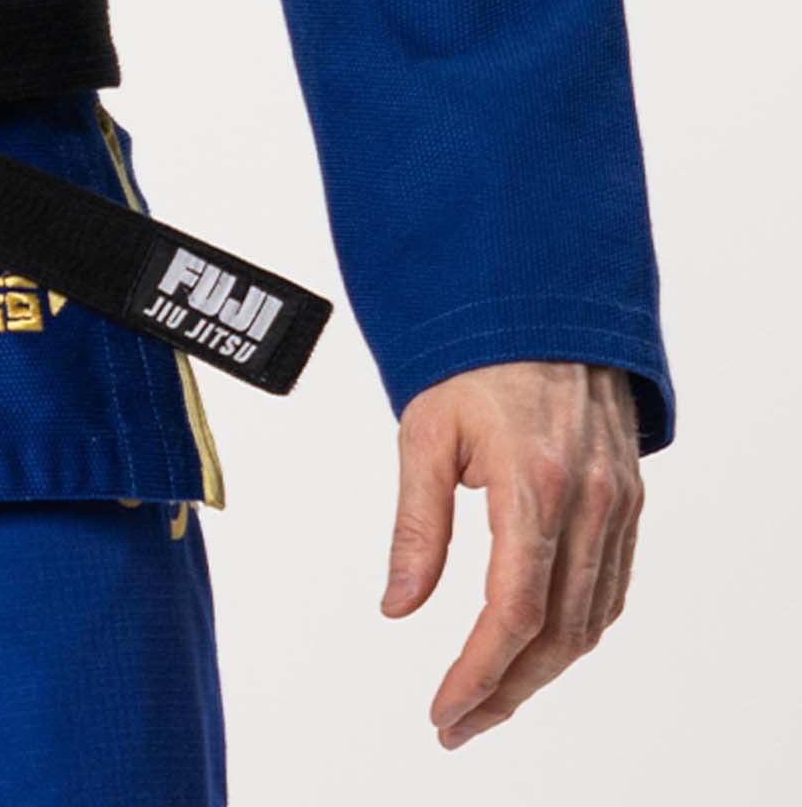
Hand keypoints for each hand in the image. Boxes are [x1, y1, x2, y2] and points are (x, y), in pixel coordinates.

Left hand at [381, 361, 642, 749]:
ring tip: (487, 701)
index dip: (479, 672)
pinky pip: (610, 590)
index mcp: (535, 484)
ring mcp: (621, 506)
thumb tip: (398, 607)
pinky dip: (575, 633)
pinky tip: (537, 652)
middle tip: (457, 724)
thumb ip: (417, 526)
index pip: (513, 611)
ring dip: (542, 673)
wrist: (539, 305)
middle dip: (507, 691)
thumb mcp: (423, 433)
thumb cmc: (471, 362)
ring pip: (591, 621)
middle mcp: (592, 503)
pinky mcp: (630, 503)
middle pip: (559, 634)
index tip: (443, 709)